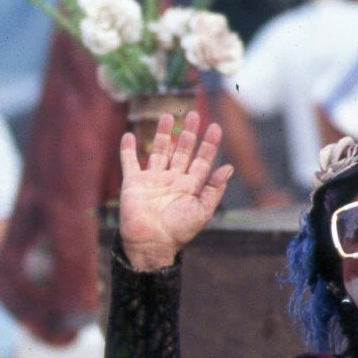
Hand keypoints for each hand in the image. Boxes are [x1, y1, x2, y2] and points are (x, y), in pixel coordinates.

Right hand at [117, 112, 232, 271]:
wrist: (151, 243)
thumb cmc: (178, 230)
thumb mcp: (202, 211)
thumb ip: (214, 189)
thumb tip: (229, 168)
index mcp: (189, 186)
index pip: (202, 160)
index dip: (209, 144)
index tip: (216, 127)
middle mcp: (172, 180)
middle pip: (182, 151)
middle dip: (188, 133)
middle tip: (194, 114)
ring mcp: (152, 180)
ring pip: (159, 151)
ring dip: (162, 134)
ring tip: (167, 116)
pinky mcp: (133, 183)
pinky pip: (129, 162)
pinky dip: (128, 149)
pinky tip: (129, 135)